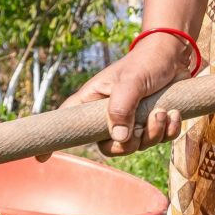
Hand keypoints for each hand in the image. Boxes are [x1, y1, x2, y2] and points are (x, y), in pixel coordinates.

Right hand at [63, 32, 195, 157]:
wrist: (172, 55)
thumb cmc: (145, 62)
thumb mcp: (131, 81)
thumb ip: (121, 108)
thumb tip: (118, 139)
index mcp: (92, 102)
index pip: (66, 124)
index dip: (53, 142)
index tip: (40, 159)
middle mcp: (108, 116)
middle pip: (110, 147)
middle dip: (132, 141)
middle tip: (147, 120)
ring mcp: (130, 122)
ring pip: (137, 146)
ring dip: (155, 132)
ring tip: (164, 111)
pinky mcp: (151, 124)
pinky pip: (158, 141)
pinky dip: (169, 131)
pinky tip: (174, 113)